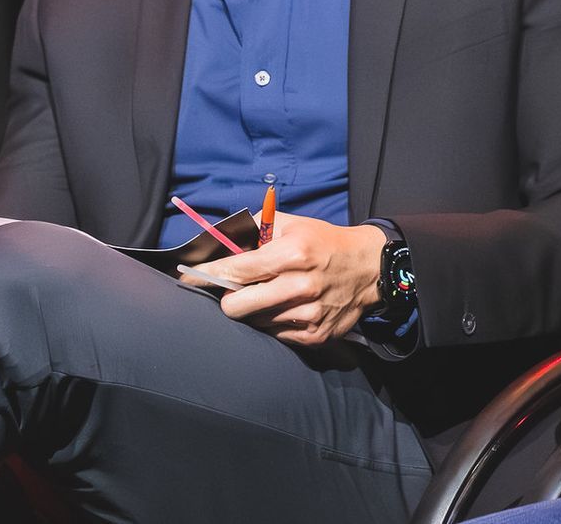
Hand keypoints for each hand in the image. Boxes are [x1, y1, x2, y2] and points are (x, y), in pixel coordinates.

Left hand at [180, 213, 386, 347]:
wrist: (372, 267)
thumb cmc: (326, 242)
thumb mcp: (294, 224)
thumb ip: (256, 229)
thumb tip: (219, 241)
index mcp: (293, 253)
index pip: (235, 270)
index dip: (207, 277)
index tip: (188, 280)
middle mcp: (300, 285)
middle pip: (237, 306)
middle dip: (228, 299)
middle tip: (234, 291)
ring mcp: (308, 313)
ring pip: (254, 322)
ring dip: (255, 310)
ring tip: (271, 296)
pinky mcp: (315, 334)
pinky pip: (275, 335)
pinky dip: (274, 322)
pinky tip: (287, 307)